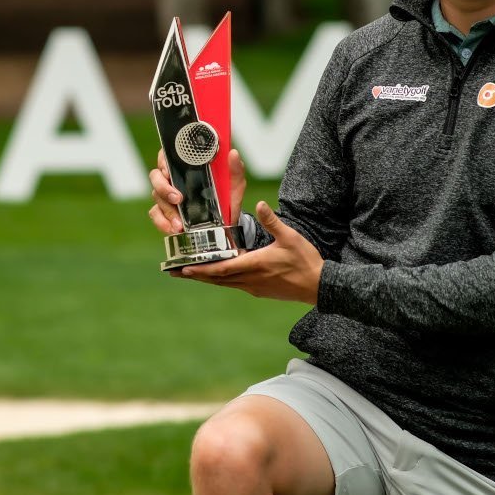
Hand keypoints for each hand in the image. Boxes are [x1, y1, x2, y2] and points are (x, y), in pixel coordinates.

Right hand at [148, 149, 246, 234]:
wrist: (226, 224)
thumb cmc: (227, 198)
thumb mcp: (234, 184)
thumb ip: (235, 169)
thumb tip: (233, 153)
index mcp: (186, 166)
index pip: (168, 155)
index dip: (164, 161)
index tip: (169, 170)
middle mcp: (174, 178)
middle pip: (156, 176)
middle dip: (164, 187)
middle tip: (177, 198)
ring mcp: (167, 195)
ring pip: (157, 197)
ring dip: (167, 210)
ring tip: (180, 222)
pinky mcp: (165, 212)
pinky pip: (156, 214)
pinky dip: (163, 222)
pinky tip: (174, 228)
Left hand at [174, 201, 322, 304]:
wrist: (319, 286)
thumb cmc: (305, 261)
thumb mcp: (290, 237)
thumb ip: (272, 221)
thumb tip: (260, 203)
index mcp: (255, 265)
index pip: (222, 268)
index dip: (202, 268)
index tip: (185, 267)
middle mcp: (251, 279)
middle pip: (217, 278)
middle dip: (196, 274)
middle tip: (175, 272)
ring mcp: (254, 287)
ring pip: (224, 283)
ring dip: (206, 278)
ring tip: (189, 274)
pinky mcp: (259, 291)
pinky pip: (234, 286)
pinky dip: (221, 280)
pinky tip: (216, 276)